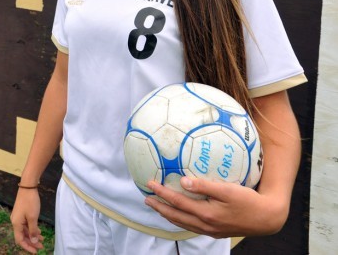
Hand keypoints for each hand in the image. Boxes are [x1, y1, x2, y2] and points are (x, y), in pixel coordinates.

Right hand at [10, 188, 43, 252]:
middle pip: (22, 236)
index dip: (27, 247)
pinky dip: (32, 229)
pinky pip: (26, 225)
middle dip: (31, 242)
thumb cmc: (30, 202)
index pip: (19, 240)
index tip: (35, 251)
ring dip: (32, 236)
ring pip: (25, 230)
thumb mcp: (33, 218)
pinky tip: (39, 231)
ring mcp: (18, 217)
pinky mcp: (21, 213)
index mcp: (16, 224)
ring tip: (42, 239)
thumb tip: (33, 242)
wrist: (27, 187)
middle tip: (41, 246)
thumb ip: (32, 231)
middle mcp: (15, 221)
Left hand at [145, 177, 288, 237]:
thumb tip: (183, 182)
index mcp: (206, 214)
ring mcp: (210, 230)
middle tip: (146, 198)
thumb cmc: (248, 200)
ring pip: (182, 223)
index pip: (177, 202)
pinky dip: (180, 219)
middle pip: (175, 216)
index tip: (150, 183)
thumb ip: (205, 186)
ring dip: (167, 214)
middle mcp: (205, 224)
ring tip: (157, 206)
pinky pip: (191, 226)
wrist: (266, 218)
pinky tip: (178, 214)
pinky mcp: (215, 231)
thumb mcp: (227, 189)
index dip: (162, 193)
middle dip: (159, 207)